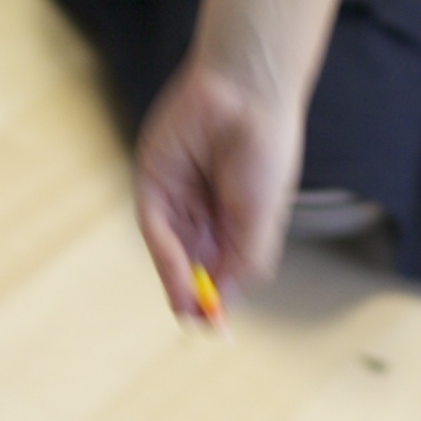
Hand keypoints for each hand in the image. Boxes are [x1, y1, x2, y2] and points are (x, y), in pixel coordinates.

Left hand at [135, 49, 303, 313]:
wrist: (246, 92)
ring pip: (173, 252)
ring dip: (179, 282)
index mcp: (237, 222)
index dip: (217, 299)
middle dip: (194, 296)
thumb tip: (223, 302)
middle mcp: (205, 213)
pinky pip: (156, 227)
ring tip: (190, 307)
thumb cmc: (266, 150)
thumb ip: (245, 261)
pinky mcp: (154, 181)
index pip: (221, 270)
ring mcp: (178, 198)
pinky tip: (179, 274)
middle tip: (198, 324)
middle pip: (193, 266)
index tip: (216, 327)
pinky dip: (166, 256)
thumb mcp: (263, 217)